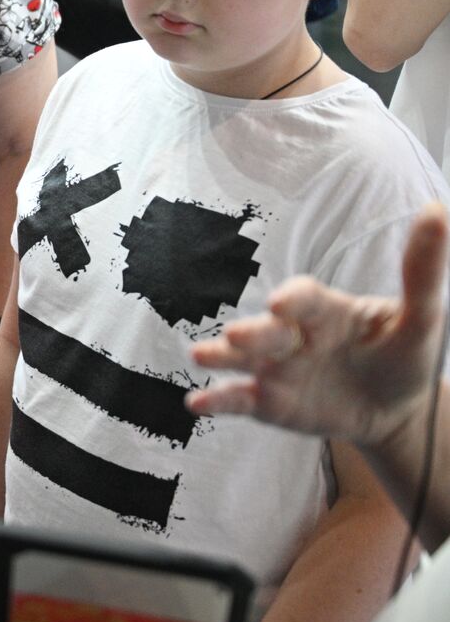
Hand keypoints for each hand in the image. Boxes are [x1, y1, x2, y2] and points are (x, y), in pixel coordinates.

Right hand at [187, 203, 447, 447]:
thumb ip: (421, 271)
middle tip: (238, 337)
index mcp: (326, 311)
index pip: (304, 298)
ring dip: (219, 356)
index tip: (281, 304)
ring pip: (241, 359)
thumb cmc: (404, 356)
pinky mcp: (268, 402)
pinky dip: (217, 400)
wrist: (394, 410)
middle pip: (267, 330)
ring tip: (200, 357)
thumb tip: (435, 210)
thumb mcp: (421, 319)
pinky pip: (238, 399)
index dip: (292, 300)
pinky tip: (196, 403)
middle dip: (253, 333)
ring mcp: (276, 368)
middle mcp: (293, 336)